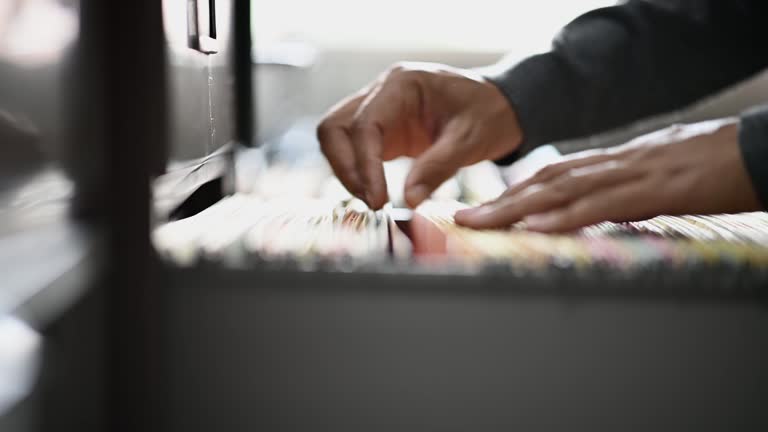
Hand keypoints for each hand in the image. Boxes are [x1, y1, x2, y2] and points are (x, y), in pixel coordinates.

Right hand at [316, 62, 522, 209]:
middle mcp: (381, 92)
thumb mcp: (471, 139)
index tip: (378, 200)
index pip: (364, 125)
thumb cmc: (490, 113)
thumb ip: (438, 167)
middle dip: (345, 167)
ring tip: (373, 201)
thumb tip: (409, 200)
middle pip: (334, 127)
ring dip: (346, 171)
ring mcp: (378, 110)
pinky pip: (353, 150)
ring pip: (336, 138)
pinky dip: (357, 172)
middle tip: (371, 201)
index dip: (364, 166)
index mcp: (401, 83)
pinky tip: (375, 195)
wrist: (502, 106)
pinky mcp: (382, 130)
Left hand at [454, 119, 761, 231]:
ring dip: (515, 209)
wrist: (754, 150)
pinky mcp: (651, 189)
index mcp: (612, 164)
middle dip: (500, 203)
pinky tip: (534, 228)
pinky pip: (599, 204)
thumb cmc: (712, 165)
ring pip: (560, 191)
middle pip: (544, 183)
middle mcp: (611, 166)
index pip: (553, 177)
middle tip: (462, 218)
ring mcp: (629, 175)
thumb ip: (623, 193)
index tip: (484, 208)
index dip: (514, 193)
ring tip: (479, 223)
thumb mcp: (658, 180)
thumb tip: (599, 209)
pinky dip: (563, 217)